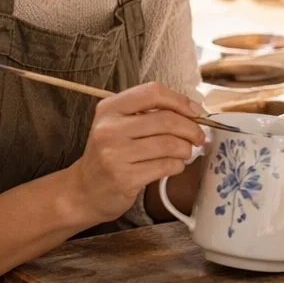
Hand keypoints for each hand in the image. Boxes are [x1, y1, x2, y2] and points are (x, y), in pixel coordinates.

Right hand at [67, 82, 205, 225]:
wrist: (85, 190)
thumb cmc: (112, 153)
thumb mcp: (120, 124)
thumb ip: (150, 112)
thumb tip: (193, 110)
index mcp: (109, 108)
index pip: (152, 92)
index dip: (180, 100)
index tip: (195, 111)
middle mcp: (109, 129)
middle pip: (166, 120)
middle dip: (191, 128)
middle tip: (198, 137)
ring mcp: (115, 154)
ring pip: (170, 144)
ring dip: (186, 149)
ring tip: (185, 152)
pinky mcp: (124, 178)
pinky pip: (166, 166)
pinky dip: (178, 165)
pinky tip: (174, 166)